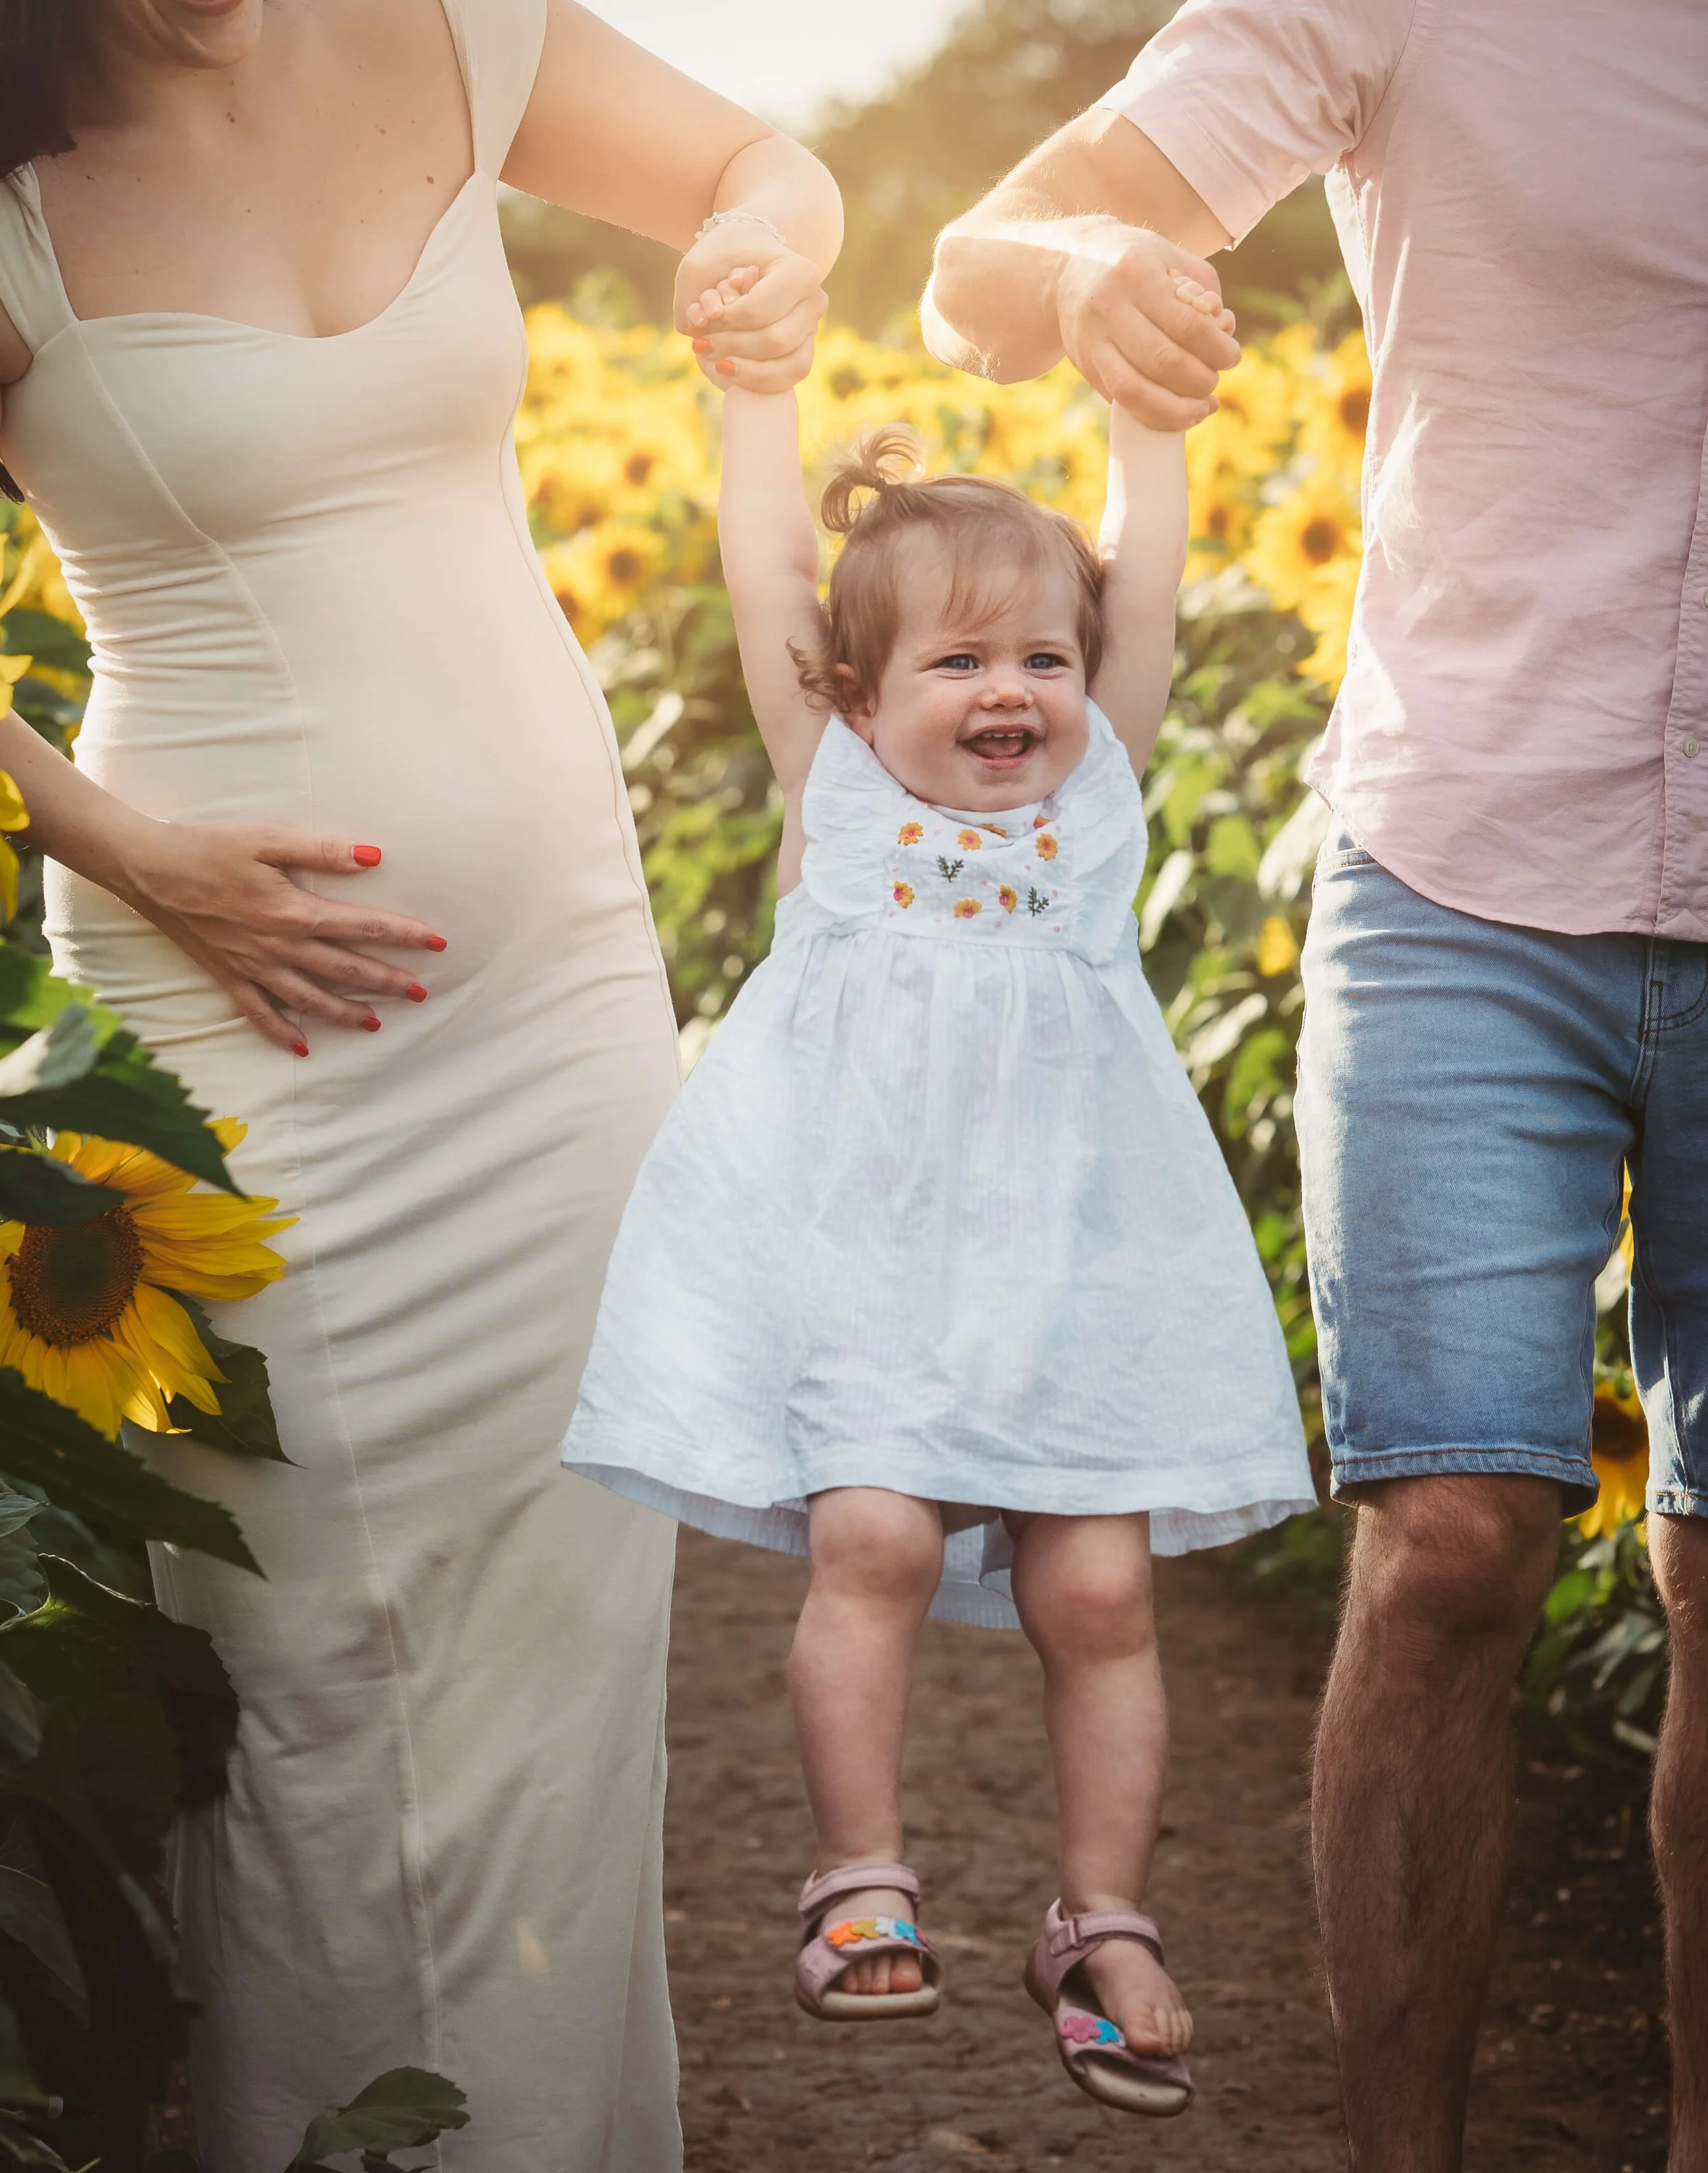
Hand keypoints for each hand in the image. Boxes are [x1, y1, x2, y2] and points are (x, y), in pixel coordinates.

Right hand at [111, 822, 447, 1054]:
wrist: (147, 869)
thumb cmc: (209, 847)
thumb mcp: (268, 839)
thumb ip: (322, 851)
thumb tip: (374, 857)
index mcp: (294, 912)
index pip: (363, 927)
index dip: (403, 934)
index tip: (437, 944)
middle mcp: (279, 947)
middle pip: (345, 970)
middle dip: (386, 982)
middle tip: (421, 993)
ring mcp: (253, 967)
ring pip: (310, 999)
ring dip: (345, 1013)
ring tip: (376, 1024)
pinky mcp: (228, 976)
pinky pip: (260, 1013)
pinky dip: (282, 1033)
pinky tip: (303, 1048)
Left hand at [685, 264, 813, 394]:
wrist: (753, 253)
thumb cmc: (725, 255)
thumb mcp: (702, 261)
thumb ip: (692, 290)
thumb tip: (697, 326)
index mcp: (799, 271)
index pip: (757, 311)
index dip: (726, 323)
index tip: (703, 319)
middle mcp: (815, 300)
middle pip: (774, 341)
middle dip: (733, 347)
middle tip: (701, 344)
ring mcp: (814, 327)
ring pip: (786, 366)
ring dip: (744, 369)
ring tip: (713, 359)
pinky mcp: (806, 348)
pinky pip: (788, 377)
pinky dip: (756, 380)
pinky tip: (729, 370)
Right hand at [1053, 222, 1241, 427]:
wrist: (1070, 268)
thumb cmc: (1136, 264)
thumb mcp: (1172, 258)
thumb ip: (1205, 293)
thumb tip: (1224, 334)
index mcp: (1136, 274)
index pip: (1187, 325)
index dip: (1217, 350)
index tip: (1231, 357)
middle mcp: (1109, 307)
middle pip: (1164, 361)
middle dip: (1200, 380)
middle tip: (1213, 380)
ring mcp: (1091, 341)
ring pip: (1135, 391)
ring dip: (1176, 409)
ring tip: (1200, 408)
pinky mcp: (1086, 366)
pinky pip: (1121, 402)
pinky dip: (1153, 416)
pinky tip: (1175, 414)